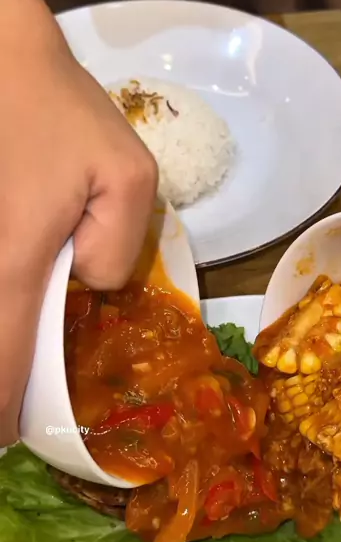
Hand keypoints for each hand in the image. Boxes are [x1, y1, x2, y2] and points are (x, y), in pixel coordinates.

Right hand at [0, 0, 157, 444]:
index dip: (3, 418)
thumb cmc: (53, 106)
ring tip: (15, 343)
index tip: (11, 435)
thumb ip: (121, 248)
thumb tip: (91, 286)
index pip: (0, 372)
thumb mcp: (126, 173)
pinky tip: (11, 299)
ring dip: (0, 337)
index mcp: (10, 268)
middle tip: (12, 406)